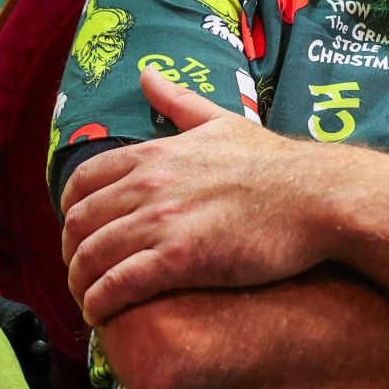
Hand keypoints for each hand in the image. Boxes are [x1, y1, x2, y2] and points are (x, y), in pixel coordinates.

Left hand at [61, 70, 338, 322]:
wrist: (318, 197)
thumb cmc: (275, 163)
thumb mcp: (220, 121)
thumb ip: (178, 101)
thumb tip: (146, 74)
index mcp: (153, 155)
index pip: (82, 181)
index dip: (69, 210)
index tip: (77, 231)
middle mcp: (147, 185)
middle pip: (78, 222)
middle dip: (69, 251)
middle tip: (81, 272)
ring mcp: (161, 221)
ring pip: (90, 256)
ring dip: (78, 283)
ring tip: (87, 300)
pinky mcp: (180, 259)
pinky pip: (118, 284)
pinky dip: (99, 302)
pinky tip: (100, 314)